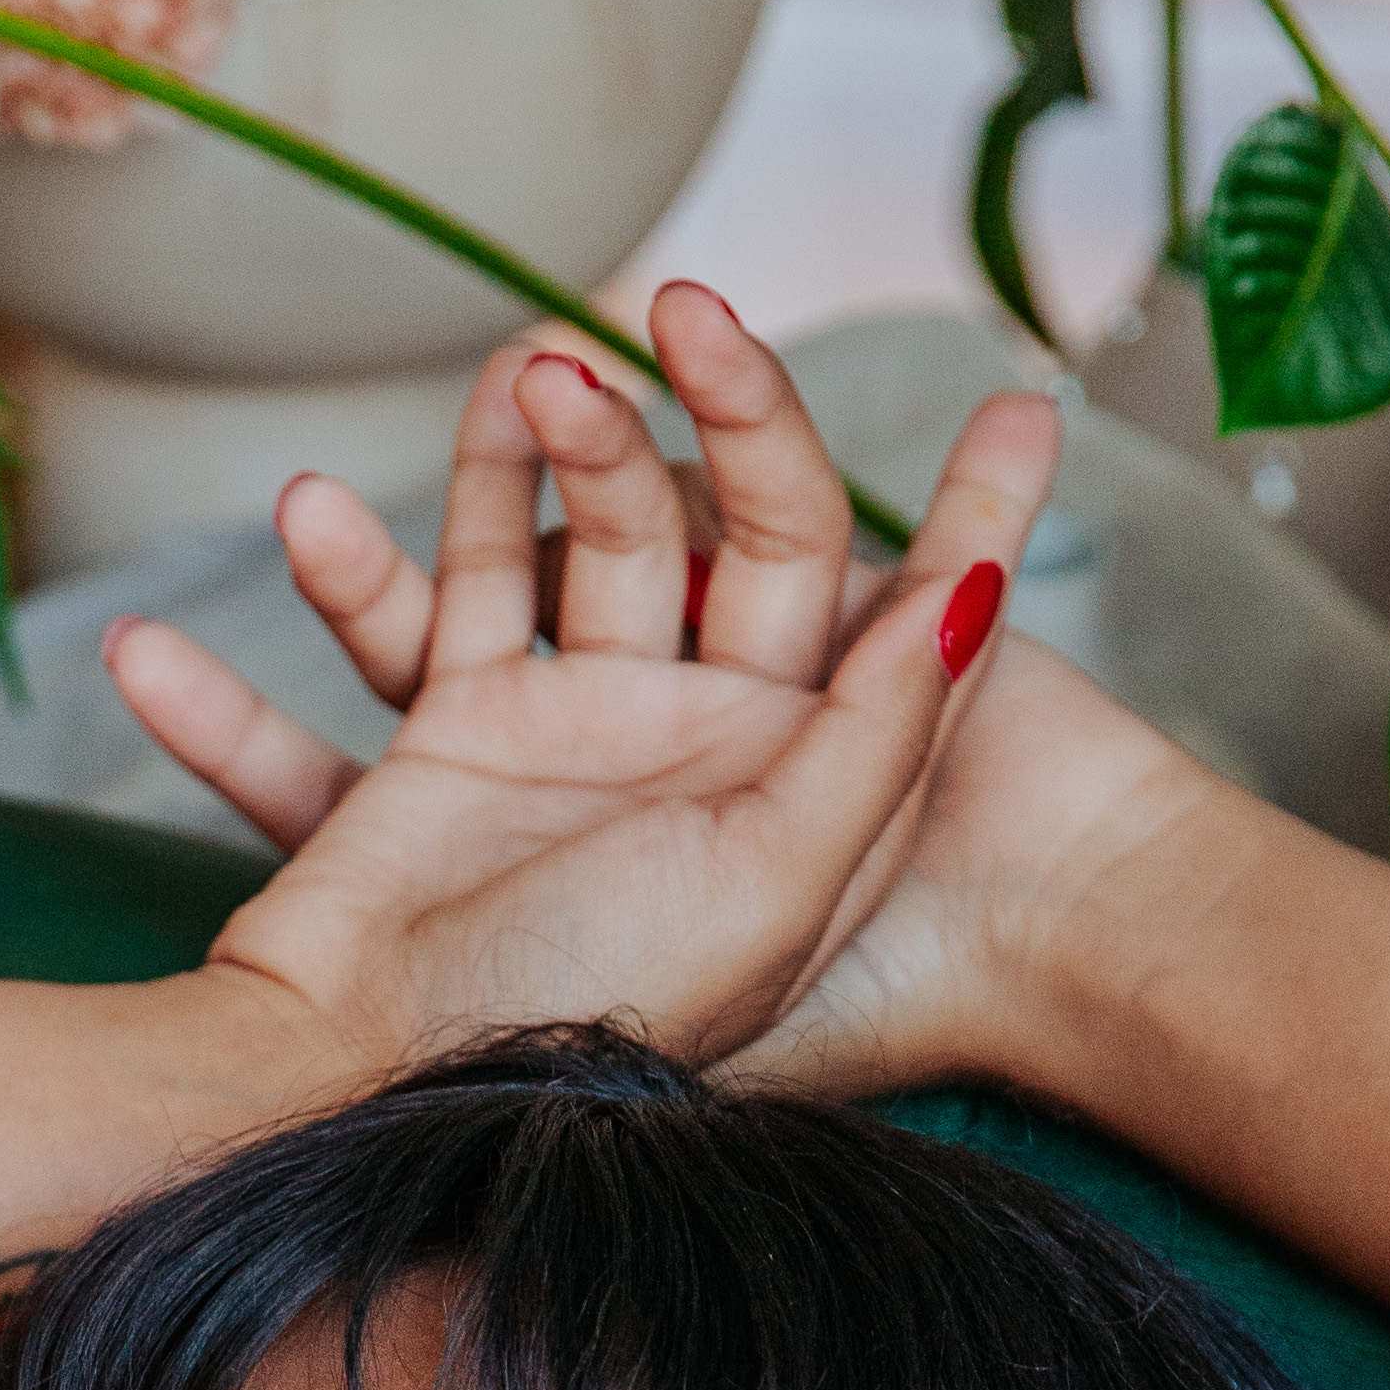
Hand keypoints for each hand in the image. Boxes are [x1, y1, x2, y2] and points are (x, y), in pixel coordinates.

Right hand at [106, 289, 1060, 1084]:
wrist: (368, 1079)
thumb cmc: (587, 1005)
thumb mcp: (776, 883)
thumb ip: (875, 736)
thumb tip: (973, 592)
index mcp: (809, 800)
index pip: (911, 629)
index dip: (977, 523)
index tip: (1021, 416)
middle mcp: (713, 750)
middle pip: (752, 536)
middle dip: (730, 413)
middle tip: (691, 310)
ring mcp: (592, 723)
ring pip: (612, 528)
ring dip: (578, 440)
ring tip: (538, 368)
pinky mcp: (471, 718)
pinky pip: (479, 570)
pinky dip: (476, 488)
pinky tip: (476, 402)